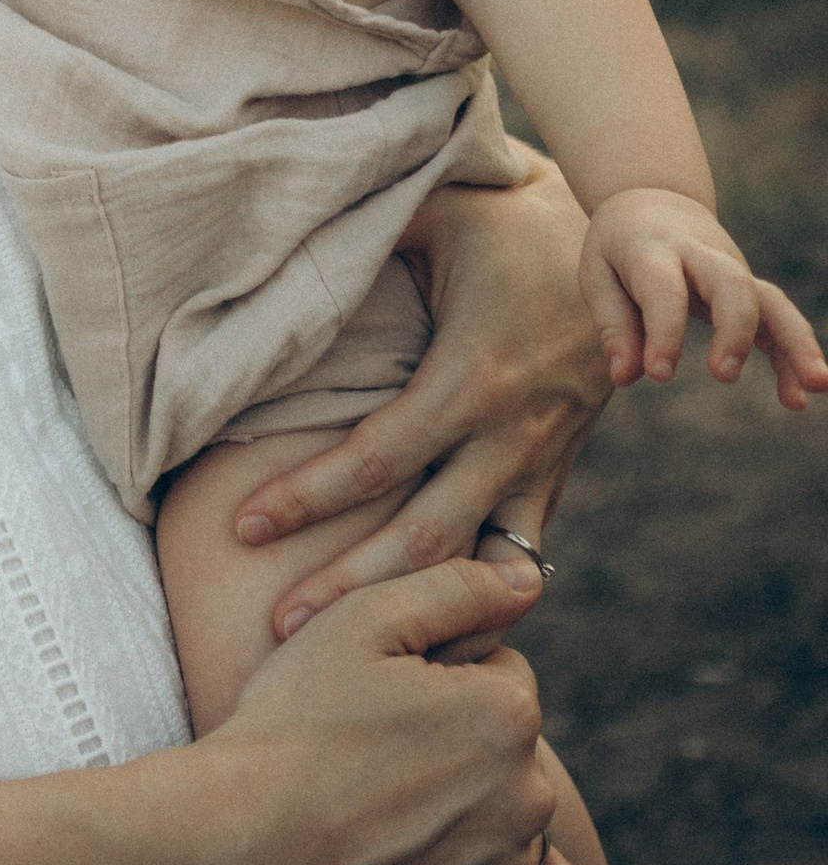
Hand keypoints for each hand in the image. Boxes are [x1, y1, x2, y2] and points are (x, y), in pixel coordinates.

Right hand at [207, 554, 582, 864]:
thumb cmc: (292, 721)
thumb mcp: (359, 623)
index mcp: (505, 712)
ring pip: (520, 817)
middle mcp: (527, 796)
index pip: (502, 672)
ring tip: (396, 806)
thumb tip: (529, 576)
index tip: (388, 691)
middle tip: (383, 748)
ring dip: (482, 805)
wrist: (239, 843)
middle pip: (513, 746)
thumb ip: (456, 588)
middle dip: (464, 738)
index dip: (444, 672)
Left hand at [232, 164, 610, 628]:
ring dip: (416, 611)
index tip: (244, 528)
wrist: (621, 255)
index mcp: (471, 375)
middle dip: (350, 587)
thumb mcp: (434, 212)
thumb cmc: (505, 223)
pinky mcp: (555, 476)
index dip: (309, 497)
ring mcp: (538, 464)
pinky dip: (483, 603)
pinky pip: (519, 557)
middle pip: (422, 537)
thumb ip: (363, 233)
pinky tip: (439, 646)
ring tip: (350, 652)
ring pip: (475, 564)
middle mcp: (509, 434)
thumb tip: (277, 238)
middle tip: (278, 629)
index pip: (377, 457)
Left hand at [581, 184, 826, 400]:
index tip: (658, 374)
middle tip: (724, 376)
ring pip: (772, 301)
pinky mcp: (752, 291)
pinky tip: (798, 400)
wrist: (654, 200)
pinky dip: (793, 359)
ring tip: (815, 386)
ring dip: (796, 343)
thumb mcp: (598, 274)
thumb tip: (624, 377)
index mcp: (653, 248)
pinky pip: (781, 323)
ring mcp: (733, 271)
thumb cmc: (620, 247)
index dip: (663, 332)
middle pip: (731, 283)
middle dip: (734, 329)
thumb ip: (613, 327)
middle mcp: (701, 256)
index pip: (664, 289)